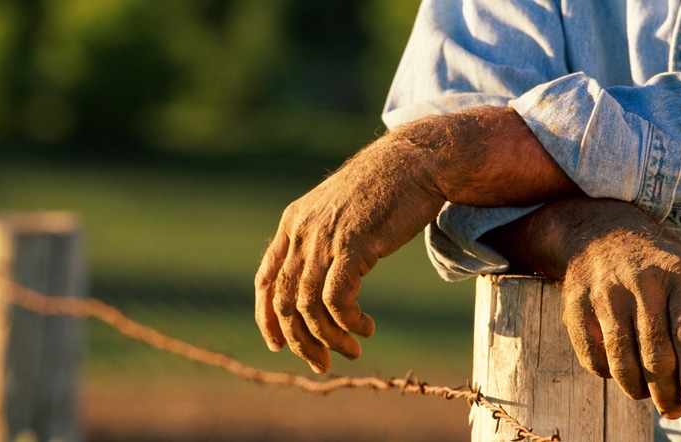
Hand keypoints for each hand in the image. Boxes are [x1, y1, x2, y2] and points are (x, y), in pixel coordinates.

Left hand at [256, 107, 581, 372]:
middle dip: (300, 341)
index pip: (265, 280)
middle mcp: (302, 231)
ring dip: (329, 337)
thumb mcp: (341, 214)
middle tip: (322, 363)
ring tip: (352, 349)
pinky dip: (348, 322)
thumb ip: (324, 241)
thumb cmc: (385, 190)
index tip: (279, 345)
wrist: (415, 160)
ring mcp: (325, 236)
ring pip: (308, 306)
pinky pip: (338, 298)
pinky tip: (366, 327)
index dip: (267, 318)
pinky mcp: (353, 243)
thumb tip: (321, 280)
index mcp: (293, 224)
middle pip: (284, 301)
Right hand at [562, 227, 680, 417]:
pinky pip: (593, 354)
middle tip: (673, 410)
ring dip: (637, 388)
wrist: (600, 233)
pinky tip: (618, 371)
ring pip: (621, 358)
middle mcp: (641, 282)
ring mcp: (605, 292)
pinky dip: (607, 372)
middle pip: (656, 353)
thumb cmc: (659, 266)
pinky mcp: (576, 304)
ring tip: (647, 396)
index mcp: (680, 276)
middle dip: (666, 392)